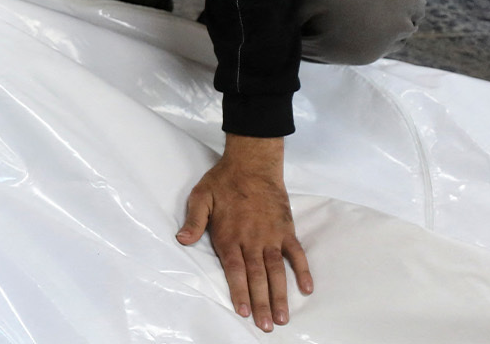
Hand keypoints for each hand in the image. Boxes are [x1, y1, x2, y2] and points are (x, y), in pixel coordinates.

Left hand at [177, 135, 313, 331]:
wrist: (252, 163)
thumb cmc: (223, 181)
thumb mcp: (200, 197)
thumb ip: (193, 221)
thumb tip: (182, 240)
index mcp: (229, 236)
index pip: (235, 271)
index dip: (239, 292)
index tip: (244, 313)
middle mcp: (252, 240)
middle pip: (258, 277)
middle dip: (262, 303)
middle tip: (267, 327)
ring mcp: (271, 236)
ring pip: (277, 271)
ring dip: (281, 295)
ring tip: (284, 318)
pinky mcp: (286, 229)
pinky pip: (296, 253)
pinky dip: (303, 271)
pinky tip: (307, 289)